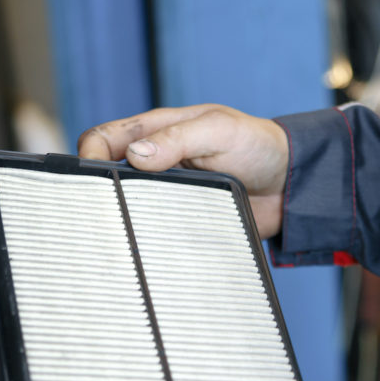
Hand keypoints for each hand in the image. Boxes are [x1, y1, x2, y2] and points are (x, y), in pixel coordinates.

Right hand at [78, 105, 289, 238]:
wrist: (291, 185)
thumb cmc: (257, 145)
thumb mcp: (219, 131)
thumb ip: (178, 139)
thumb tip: (135, 155)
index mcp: (157, 131)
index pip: (104, 139)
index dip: (88, 155)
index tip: (90, 178)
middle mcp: (155, 164)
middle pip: (108, 177)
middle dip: (97, 191)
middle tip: (97, 211)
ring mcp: (167, 194)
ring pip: (128, 208)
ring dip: (122, 218)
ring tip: (116, 234)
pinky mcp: (181, 222)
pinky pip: (155, 233)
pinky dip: (146, 239)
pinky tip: (144, 249)